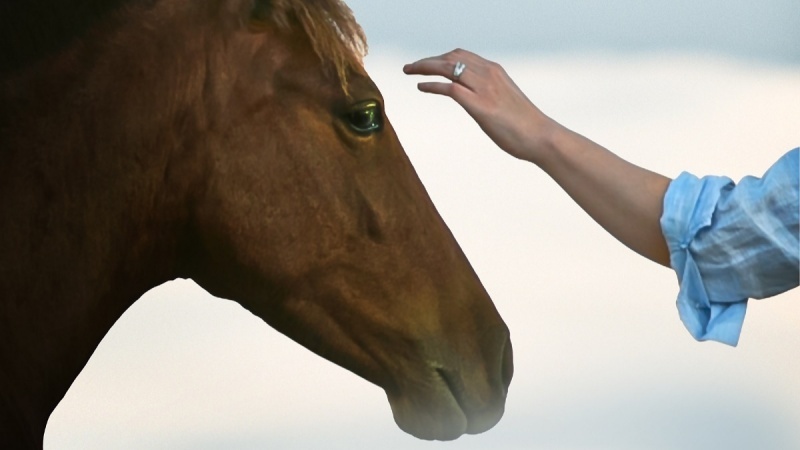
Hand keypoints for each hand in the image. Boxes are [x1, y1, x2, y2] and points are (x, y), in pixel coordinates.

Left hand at [403, 49, 554, 161]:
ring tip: (410, 72)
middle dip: (427, 60)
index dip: (441, 57)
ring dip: (424, 67)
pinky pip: (450, 88)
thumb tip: (477, 102)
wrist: (541, 136)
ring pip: (447, 67)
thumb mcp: (505, 101)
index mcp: (495, 71)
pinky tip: (422, 87)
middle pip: (450, 57)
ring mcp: (484, 89)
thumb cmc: (525, 125)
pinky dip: (432, 85)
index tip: (428, 64)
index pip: (462, 55)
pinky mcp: (480, 106)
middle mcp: (489, 74)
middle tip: (411, 67)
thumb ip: (489, 95)